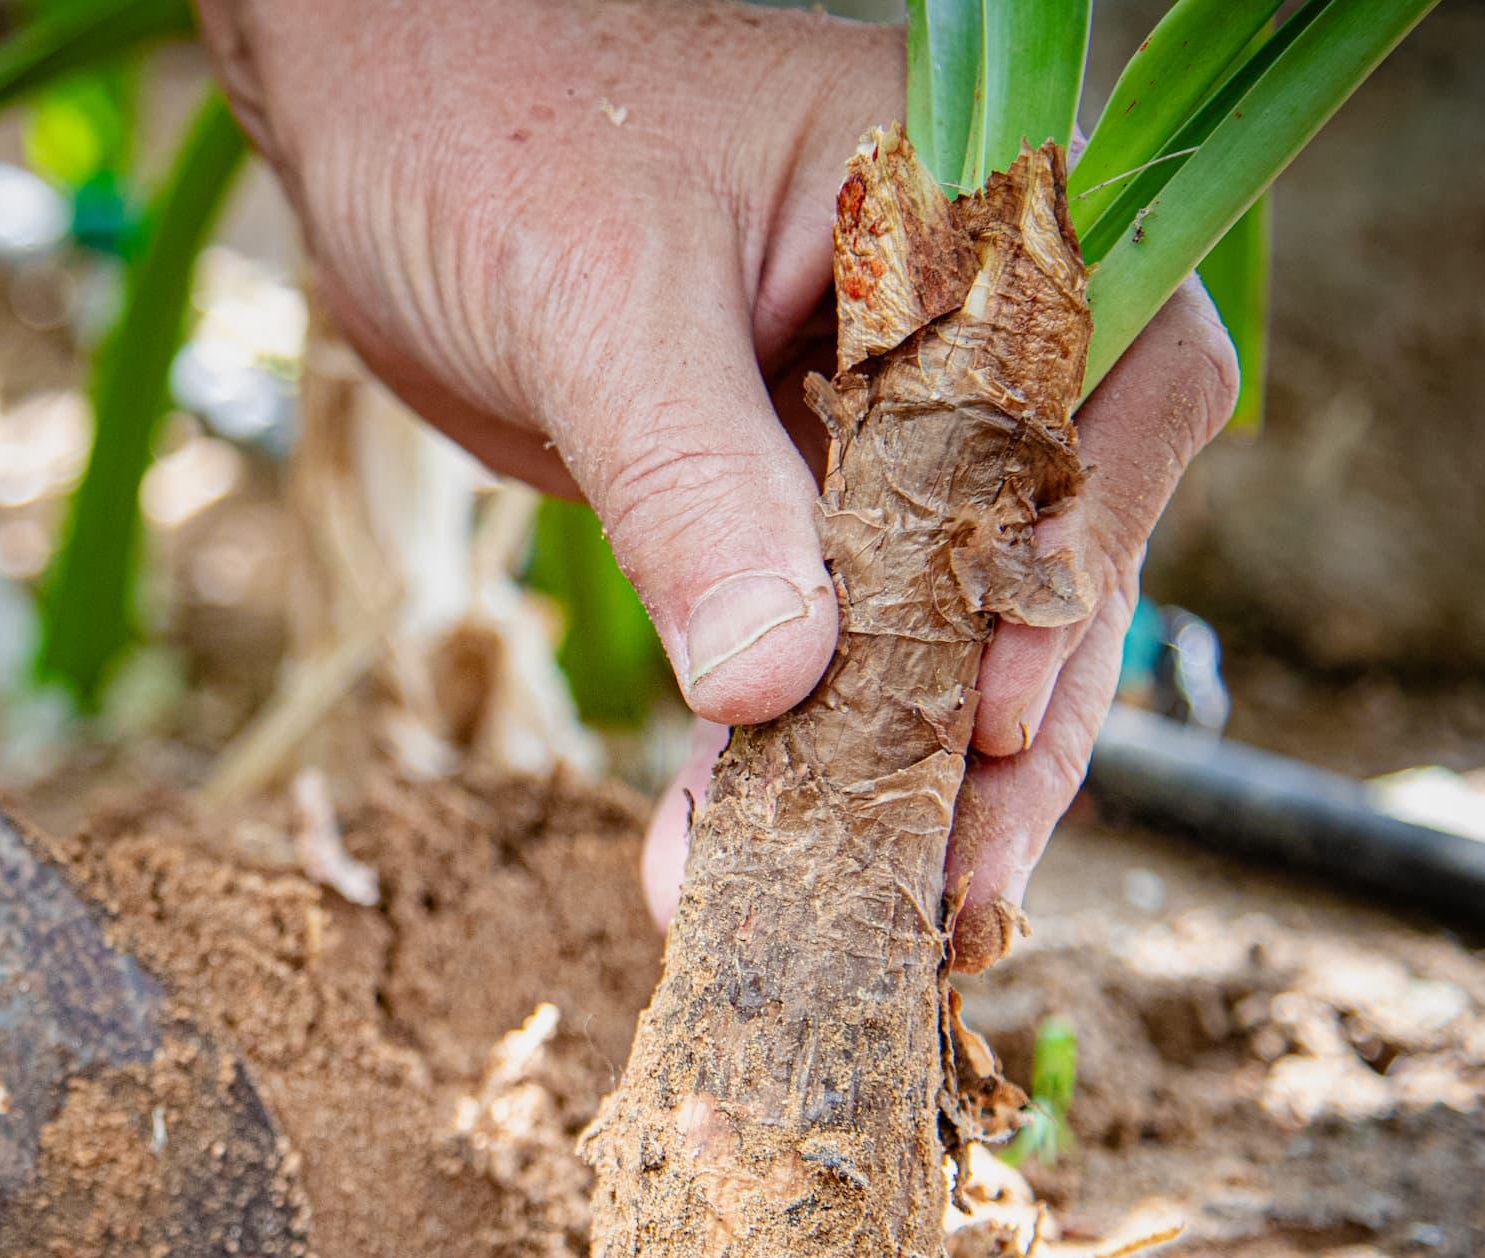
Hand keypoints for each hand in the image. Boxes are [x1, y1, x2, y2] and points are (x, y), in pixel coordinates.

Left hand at [202, 0, 1239, 966]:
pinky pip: (807, 637)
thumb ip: (696, 485)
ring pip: (927, 617)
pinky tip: (728, 861)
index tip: (994, 713)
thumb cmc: (491, 133)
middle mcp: (953, 316)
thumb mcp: (598, 303)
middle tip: (949, 890)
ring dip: (886, 774)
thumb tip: (779, 685)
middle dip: (997, 727)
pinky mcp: (769, 494)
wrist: (372, 113)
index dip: (1080, 556)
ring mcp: (865, 417)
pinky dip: (775, 753)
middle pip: (1038, 540)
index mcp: (972, 203)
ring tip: (856, 917)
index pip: (1112, 387)